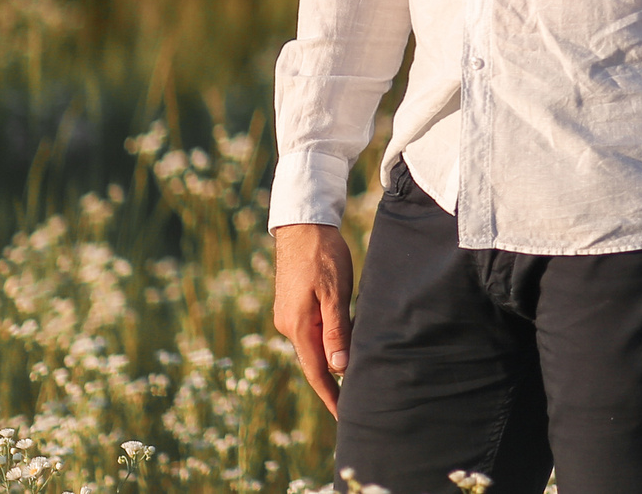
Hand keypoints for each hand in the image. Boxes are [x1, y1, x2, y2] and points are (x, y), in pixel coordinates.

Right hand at [272, 222, 354, 413]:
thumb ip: (336, 329)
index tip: (343, 416)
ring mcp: (288, 316)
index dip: (330, 395)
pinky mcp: (293, 306)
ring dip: (330, 363)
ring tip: (350, 381)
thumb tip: (339, 367)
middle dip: (331, 384)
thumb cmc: (323, 255)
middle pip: (313, 362)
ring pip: (313, 346)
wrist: (303, 226)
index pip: (316, 371)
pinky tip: (340, 348)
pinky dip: (326, 343)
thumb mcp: (334, 292)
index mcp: (297, 326)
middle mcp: (288, 325)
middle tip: (353, 404)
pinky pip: (311, 332)